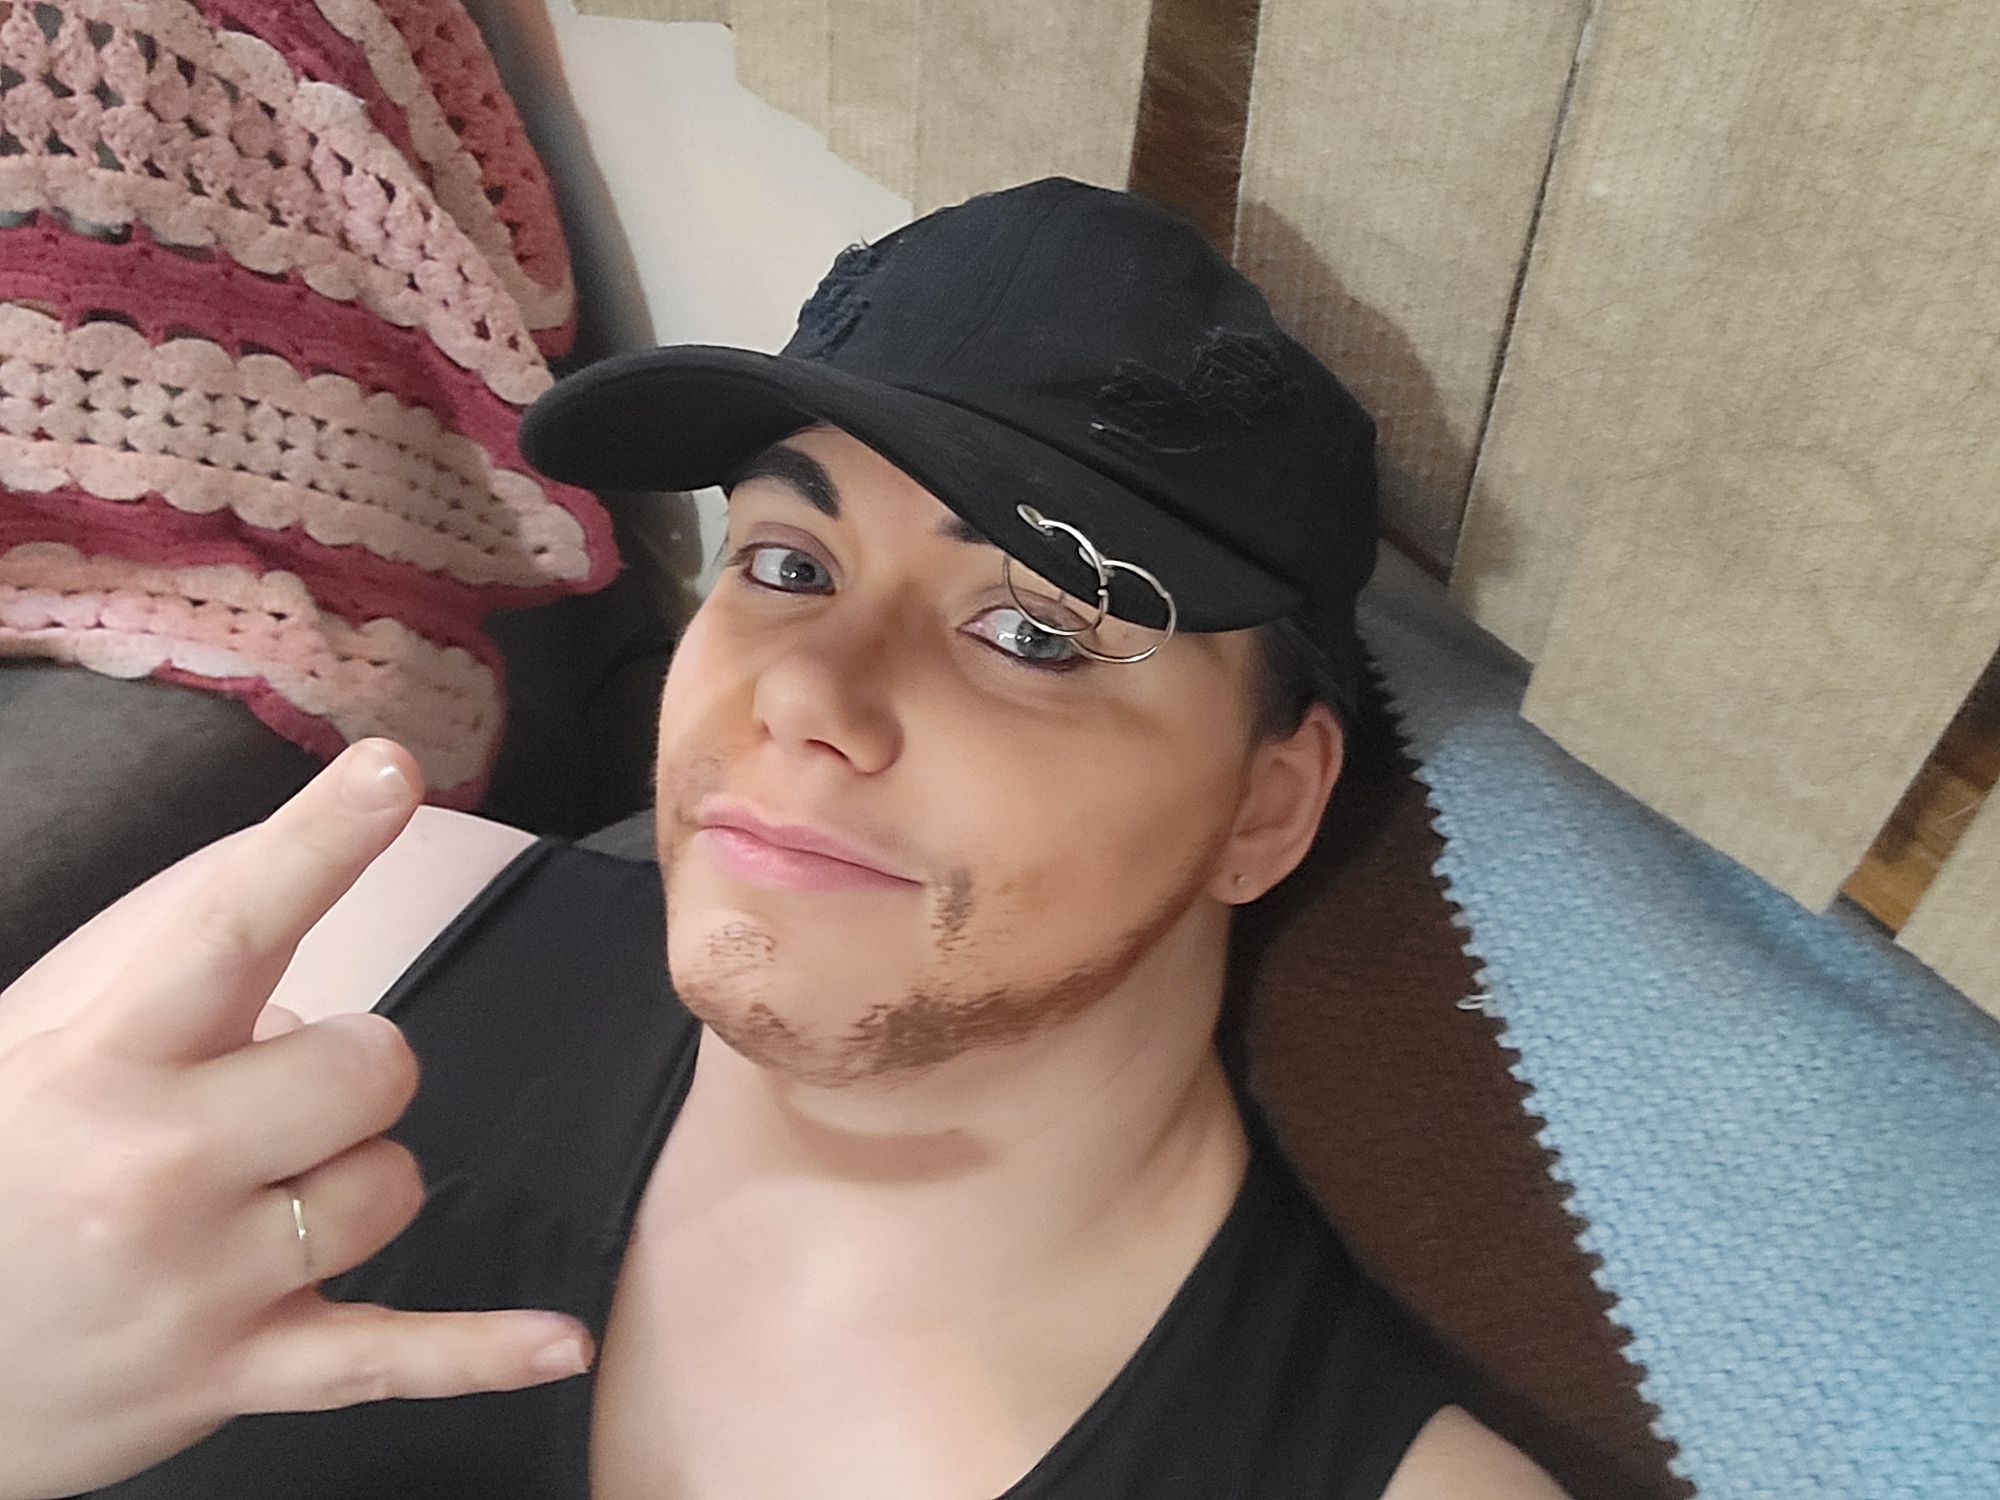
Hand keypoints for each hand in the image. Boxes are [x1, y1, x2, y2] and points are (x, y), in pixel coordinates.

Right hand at [0, 742, 592, 1498]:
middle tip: (276, 1097)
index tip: (393, 771)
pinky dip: (479, 1354)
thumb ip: (160, 993)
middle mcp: (157, 1168)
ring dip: (353, 1180)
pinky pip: (386, 1358)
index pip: (231, 927)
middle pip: (372, 1067)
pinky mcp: (232, 1378)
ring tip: (261, 1199)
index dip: (319, 843)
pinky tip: (560, 1344)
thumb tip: (303, 999)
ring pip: (389, 1187)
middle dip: (353, 1066)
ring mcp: (201, 1282)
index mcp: (101, 1064)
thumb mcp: (30, 1053)